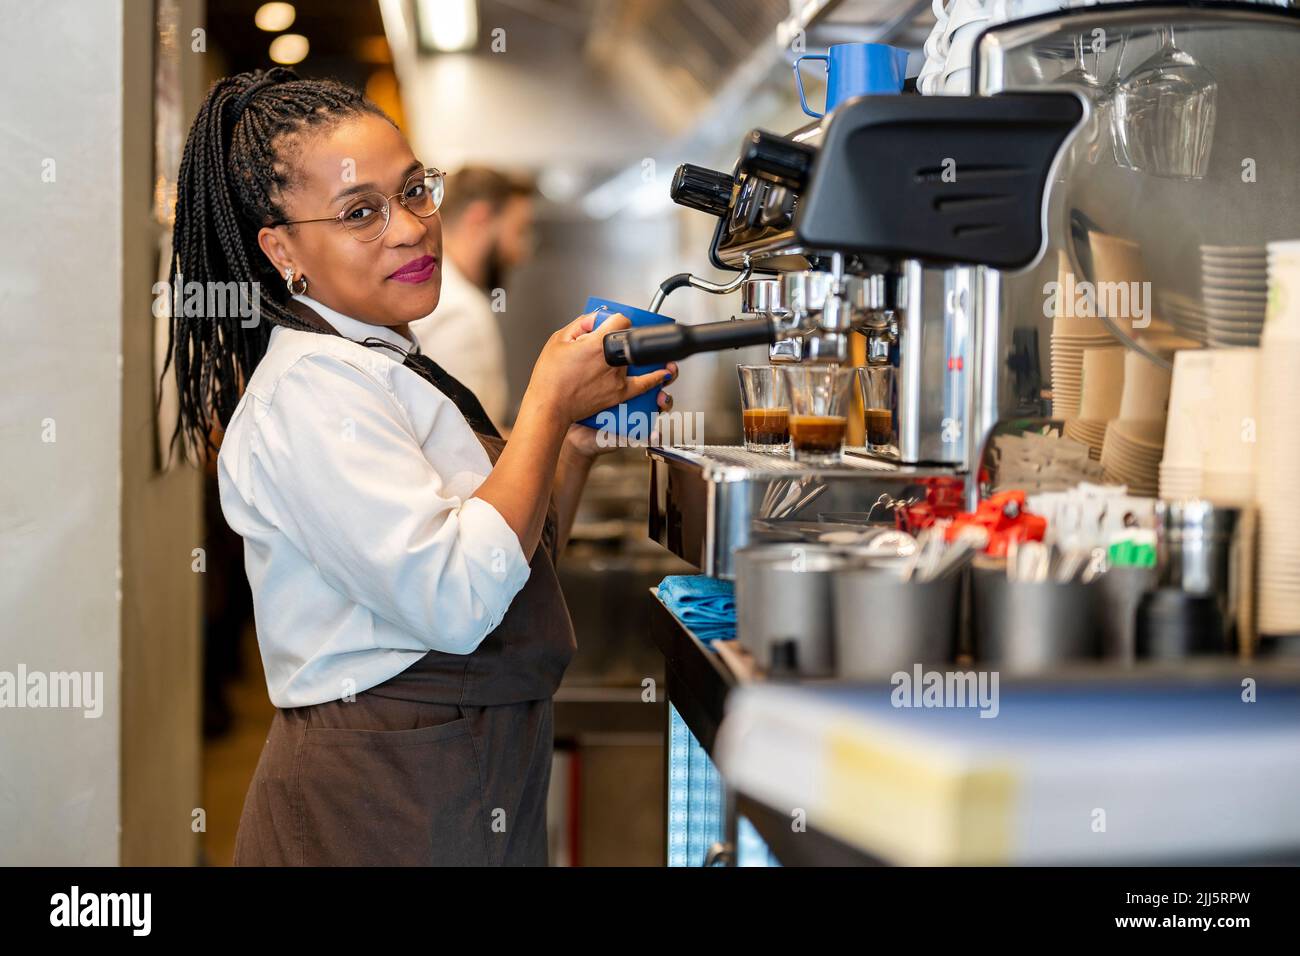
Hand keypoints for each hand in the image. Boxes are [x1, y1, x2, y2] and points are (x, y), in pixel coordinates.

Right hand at [523, 311, 672, 425]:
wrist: (550, 407)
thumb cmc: (550, 378)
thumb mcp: (558, 340)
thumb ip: (581, 324)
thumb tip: (596, 318)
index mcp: (598, 344)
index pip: (620, 320)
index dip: (615, 320)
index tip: (610, 324)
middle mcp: (613, 361)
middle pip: (629, 340)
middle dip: (622, 339)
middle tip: (613, 342)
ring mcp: (619, 378)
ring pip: (639, 360)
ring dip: (642, 356)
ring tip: (646, 354)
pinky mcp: (620, 394)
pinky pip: (645, 385)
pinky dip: (657, 378)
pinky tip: (664, 373)